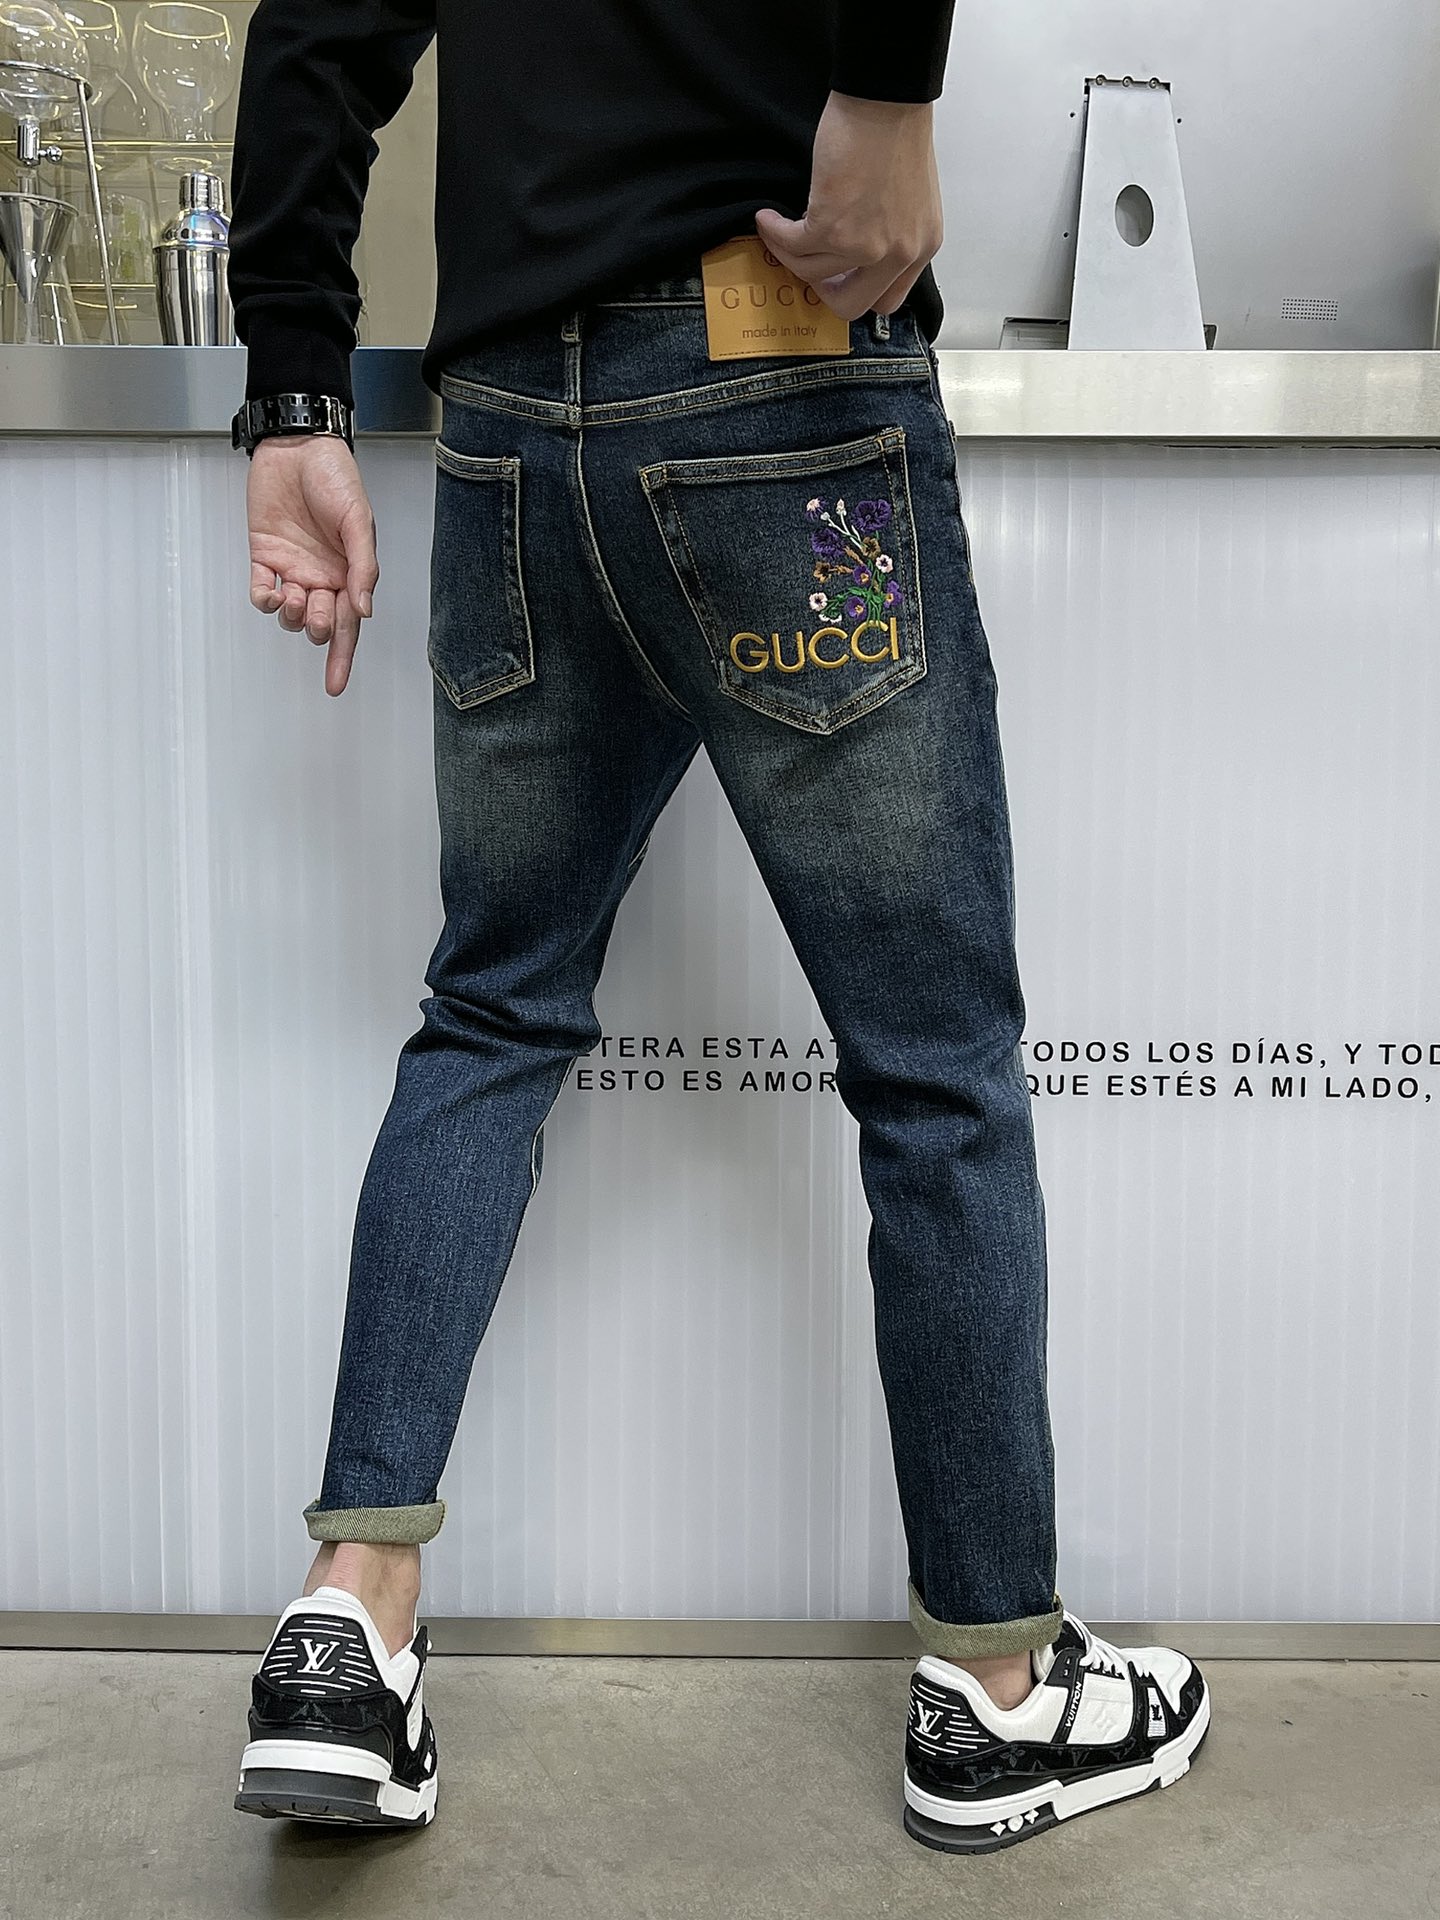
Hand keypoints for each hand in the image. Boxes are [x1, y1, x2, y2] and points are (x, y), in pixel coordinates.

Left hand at [246, 434, 378, 696]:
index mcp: (350, 574)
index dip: (342, 659)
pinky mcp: (264, 555)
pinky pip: (261, 592)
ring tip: (296, 597)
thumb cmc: (335, 478)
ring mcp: (293, 569)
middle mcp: (322, 577)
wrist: (297, 446)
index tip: (335, 687)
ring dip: (293, 616)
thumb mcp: (359, 523)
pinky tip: (272, 592)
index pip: (349, 627)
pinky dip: (264, 600)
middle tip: (319, 610)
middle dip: (320, 628)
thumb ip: (363, 569)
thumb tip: (362, 612)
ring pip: (290, 615)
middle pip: (321, 625)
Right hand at [754, 91, 942, 319]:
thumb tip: (854, 248)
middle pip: (850, 304)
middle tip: (806, 261)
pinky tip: (768, 217)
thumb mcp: (910, 198)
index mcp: (920, 248)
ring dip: (787, 253)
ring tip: (776, 228)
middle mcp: (897, 255)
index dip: (855, 291)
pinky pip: (792, 244)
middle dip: (821, 289)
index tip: (835, 273)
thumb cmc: (897, 130)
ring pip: (812, 272)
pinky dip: (774, 233)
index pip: (888, 300)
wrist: (885, 97)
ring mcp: (864, 246)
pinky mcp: (831, 228)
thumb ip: (891, 231)